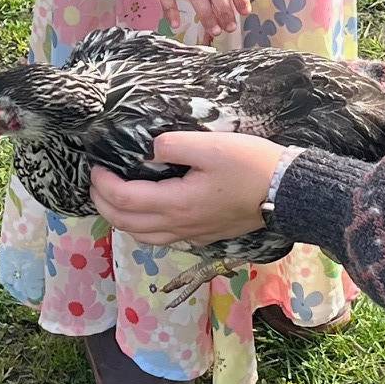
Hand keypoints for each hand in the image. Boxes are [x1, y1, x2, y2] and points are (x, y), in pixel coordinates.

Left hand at [91, 131, 285, 245]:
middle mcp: (179, 225)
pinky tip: (148, 212)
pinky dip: (143, 227)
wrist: (287, 193)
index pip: (124, 199)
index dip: (103, 184)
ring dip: (120, 219)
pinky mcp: (204, 236)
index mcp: (176, 204)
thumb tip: (149, 149)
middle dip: (103, 204)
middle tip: (96, 182)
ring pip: (143, 237)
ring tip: (114, 199)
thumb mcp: (211, 146)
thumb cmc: (251, 166)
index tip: (96, 166)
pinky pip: (162, 239)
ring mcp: (192, 234)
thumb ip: (173, 145)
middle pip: (126, 224)